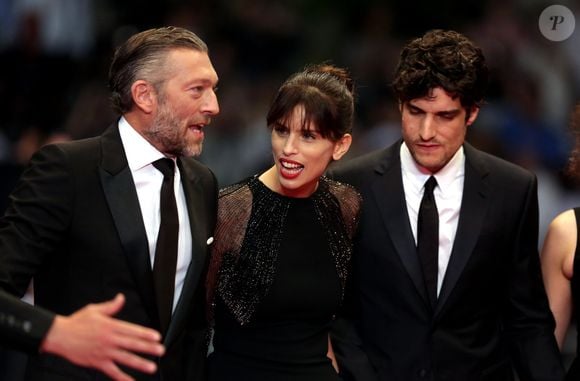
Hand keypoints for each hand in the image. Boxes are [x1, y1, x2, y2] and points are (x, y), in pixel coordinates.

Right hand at [40, 293, 164, 380]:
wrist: (59, 335)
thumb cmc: (76, 322)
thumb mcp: (95, 310)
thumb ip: (111, 306)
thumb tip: (121, 298)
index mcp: (111, 326)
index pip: (132, 330)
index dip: (146, 334)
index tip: (157, 336)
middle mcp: (109, 339)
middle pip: (132, 344)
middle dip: (148, 348)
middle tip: (161, 350)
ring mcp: (104, 352)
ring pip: (125, 358)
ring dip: (140, 363)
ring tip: (152, 367)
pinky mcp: (97, 362)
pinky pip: (112, 371)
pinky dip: (122, 378)